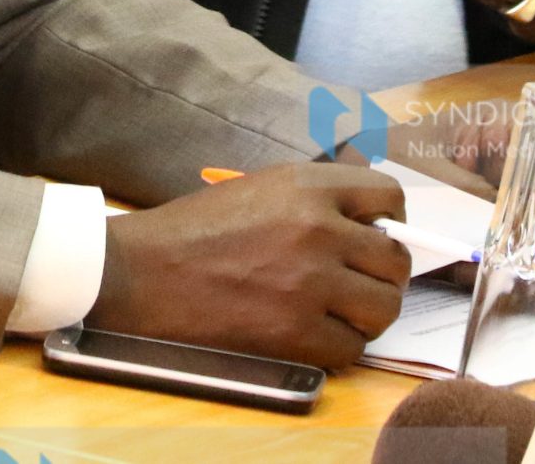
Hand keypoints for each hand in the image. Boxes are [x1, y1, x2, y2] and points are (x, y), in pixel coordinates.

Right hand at [91, 164, 409, 368]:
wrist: (139, 272)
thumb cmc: (191, 231)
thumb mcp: (257, 190)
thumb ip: (314, 202)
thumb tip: (370, 228)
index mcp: (306, 186)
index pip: (389, 197)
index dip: (390, 221)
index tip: (375, 237)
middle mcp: (318, 229)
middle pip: (395, 260)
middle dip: (379, 276)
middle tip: (353, 285)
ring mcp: (311, 282)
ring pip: (385, 308)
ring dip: (364, 316)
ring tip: (331, 313)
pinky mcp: (297, 332)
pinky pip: (352, 349)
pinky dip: (336, 349)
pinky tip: (307, 336)